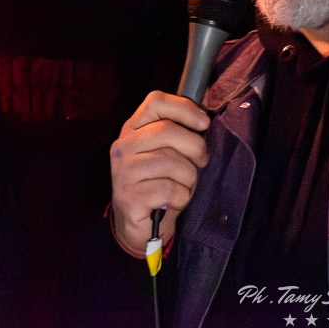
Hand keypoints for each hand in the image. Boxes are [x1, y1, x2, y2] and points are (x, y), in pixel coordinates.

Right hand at [109, 91, 210, 253]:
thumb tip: (206, 117)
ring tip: (184, 185)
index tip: (205, 122)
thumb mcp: (170, 152)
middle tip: (203, 161)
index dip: (184, 107)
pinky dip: (181, 197)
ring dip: (189, 177)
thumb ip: (181, 132)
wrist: (142, 226)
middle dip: (195, 146)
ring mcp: (122, 172)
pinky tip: (173, 201)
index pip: (156, 101)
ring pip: (171, 162)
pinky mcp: (128, 197)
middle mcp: (123, 146)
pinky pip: (169, 190)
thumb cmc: (162, 182)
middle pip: (167, 131)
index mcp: (134, 129)